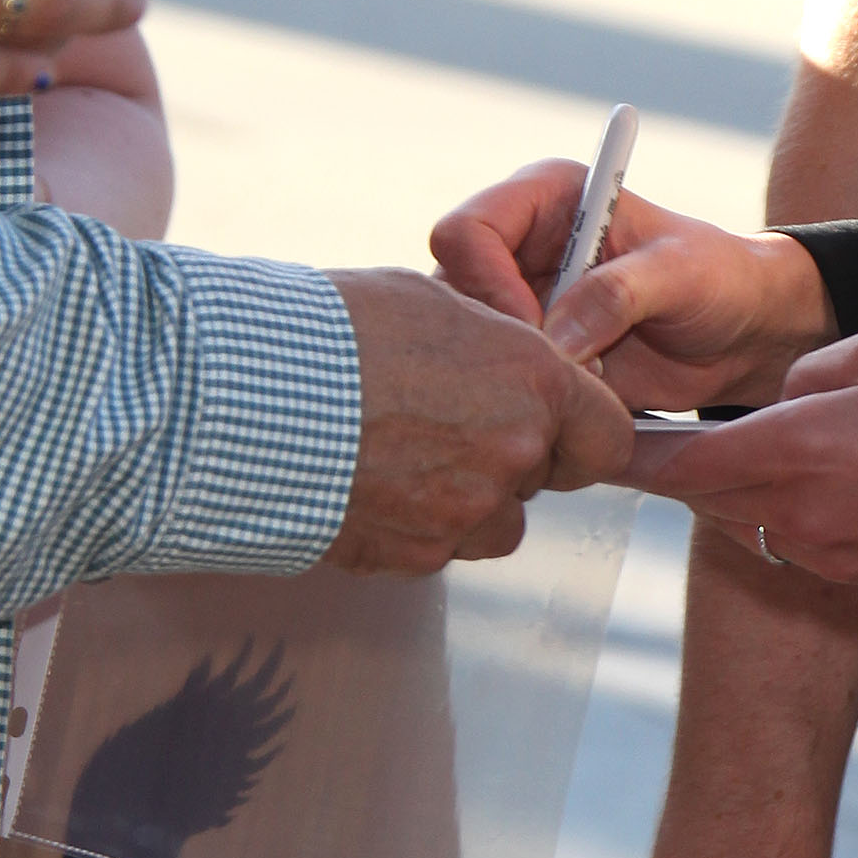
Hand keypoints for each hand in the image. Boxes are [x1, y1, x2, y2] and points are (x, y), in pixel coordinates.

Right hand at [327, 269, 634, 572]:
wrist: (248, 397)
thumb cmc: (333, 333)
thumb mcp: (428, 302)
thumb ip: (486, 340)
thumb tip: (498, 349)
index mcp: (533, 383)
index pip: (608, 434)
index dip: (584, 433)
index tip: (555, 426)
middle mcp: (513, 454)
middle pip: (541, 478)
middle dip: (508, 460)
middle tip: (446, 427)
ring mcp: (466, 512)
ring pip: (494, 523)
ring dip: (465, 501)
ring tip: (401, 458)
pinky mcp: (416, 554)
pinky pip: (436, 548)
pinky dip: (412, 526)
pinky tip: (368, 485)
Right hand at [430, 161, 833, 408]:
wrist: (745, 335)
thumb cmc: (721, 280)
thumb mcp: (682, 274)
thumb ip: (620, 293)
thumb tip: (557, 338)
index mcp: (545, 200)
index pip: (467, 231)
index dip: (485, 282)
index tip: (533, 329)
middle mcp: (520, 250)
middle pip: (454, 296)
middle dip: (499, 341)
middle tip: (555, 374)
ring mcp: (520, 306)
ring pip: (471, 347)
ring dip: (514, 377)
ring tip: (581, 389)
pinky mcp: (532, 356)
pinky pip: (500, 385)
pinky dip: (529, 406)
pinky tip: (575, 412)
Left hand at [630, 317, 857, 586]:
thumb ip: (813, 367)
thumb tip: (782, 396)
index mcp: (797, 451)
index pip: (678, 464)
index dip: (628, 454)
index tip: (592, 440)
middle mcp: (799, 516)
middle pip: (701, 498)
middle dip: (674, 468)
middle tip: (647, 436)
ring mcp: (828, 554)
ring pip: (745, 520)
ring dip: (731, 488)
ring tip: (738, 444)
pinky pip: (791, 540)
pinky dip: (781, 509)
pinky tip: (816, 474)